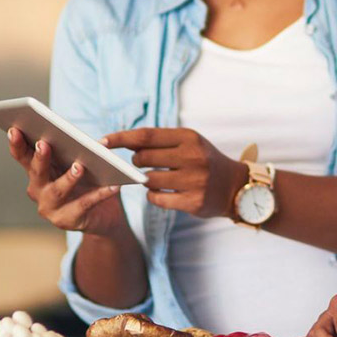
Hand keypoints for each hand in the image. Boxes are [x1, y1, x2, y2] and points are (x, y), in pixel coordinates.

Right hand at [7, 127, 123, 235]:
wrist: (102, 214)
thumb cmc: (88, 180)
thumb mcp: (80, 161)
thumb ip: (78, 149)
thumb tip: (89, 138)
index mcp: (38, 172)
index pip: (23, 156)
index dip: (17, 143)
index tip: (15, 129)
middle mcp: (39, 190)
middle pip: (37, 172)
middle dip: (40, 158)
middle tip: (44, 144)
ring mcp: (50, 208)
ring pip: (57, 191)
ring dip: (68, 178)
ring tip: (79, 166)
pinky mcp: (68, 220)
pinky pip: (84, 204)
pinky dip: (99, 194)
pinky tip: (112, 186)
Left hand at [103, 127, 246, 218]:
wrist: (234, 185)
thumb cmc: (205, 160)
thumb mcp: (189, 143)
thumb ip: (161, 142)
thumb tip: (126, 142)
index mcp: (189, 137)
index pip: (146, 136)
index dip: (121, 138)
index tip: (102, 141)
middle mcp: (192, 156)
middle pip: (143, 158)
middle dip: (136, 162)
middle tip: (143, 163)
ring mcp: (194, 180)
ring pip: (148, 180)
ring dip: (145, 180)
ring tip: (157, 177)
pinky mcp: (193, 201)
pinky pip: (157, 199)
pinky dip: (153, 196)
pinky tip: (163, 192)